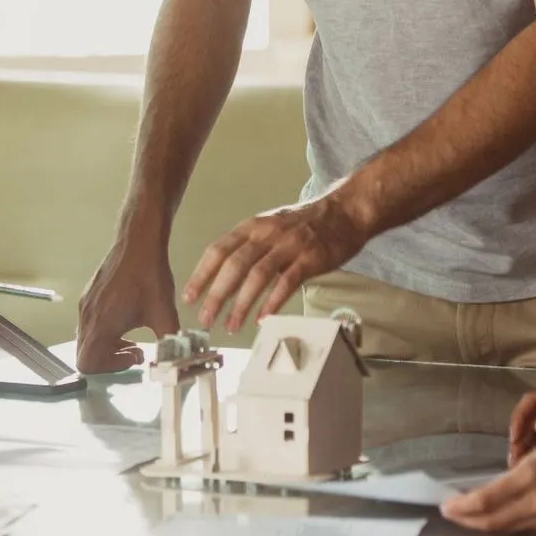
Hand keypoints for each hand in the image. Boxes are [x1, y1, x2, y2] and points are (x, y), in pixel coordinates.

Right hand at [76, 233, 180, 372]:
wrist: (138, 242)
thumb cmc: (149, 276)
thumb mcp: (164, 314)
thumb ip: (170, 342)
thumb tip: (179, 360)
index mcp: (101, 325)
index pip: (87, 363)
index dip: (110, 368)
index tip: (134, 355)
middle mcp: (87, 316)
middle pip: (85, 354)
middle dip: (110, 359)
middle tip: (134, 350)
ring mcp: (85, 304)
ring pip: (86, 339)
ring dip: (107, 345)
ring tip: (131, 337)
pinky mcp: (89, 295)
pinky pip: (89, 323)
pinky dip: (104, 330)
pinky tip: (127, 318)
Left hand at [183, 195, 374, 333]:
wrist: (346, 210)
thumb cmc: (307, 222)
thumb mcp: (271, 225)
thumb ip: (250, 246)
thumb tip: (225, 275)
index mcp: (253, 226)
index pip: (219, 249)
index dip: (202, 274)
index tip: (189, 296)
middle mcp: (267, 234)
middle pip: (234, 265)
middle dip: (216, 294)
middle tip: (205, 318)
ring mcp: (289, 246)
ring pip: (257, 276)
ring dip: (241, 304)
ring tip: (231, 325)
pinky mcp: (310, 259)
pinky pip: (286, 283)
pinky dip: (272, 303)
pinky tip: (262, 319)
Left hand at [443, 399, 535, 533]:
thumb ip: (514, 475)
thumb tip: (489, 492)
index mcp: (530, 478)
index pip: (485, 501)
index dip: (462, 507)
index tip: (445, 506)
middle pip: (494, 521)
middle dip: (468, 520)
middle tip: (450, 515)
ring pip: (509, 528)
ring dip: (486, 525)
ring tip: (469, 519)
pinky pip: (528, 529)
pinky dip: (509, 525)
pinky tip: (500, 519)